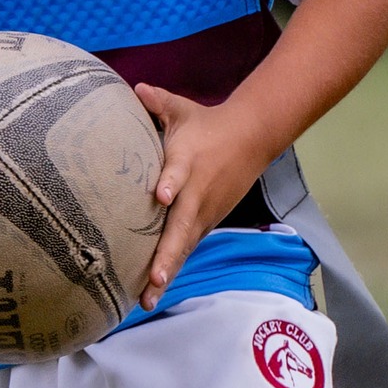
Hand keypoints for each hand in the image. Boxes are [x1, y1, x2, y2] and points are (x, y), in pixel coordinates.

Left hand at [134, 84, 267, 310]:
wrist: (251, 139)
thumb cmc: (207, 125)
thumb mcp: (183, 110)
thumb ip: (158, 102)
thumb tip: (136, 87)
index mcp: (187, 162)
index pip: (178, 173)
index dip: (169, 183)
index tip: (160, 195)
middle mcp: (196, 194)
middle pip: (180, 228)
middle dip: (166, 254)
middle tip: (152, 278)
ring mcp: (202, 214)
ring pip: (182, 248)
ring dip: (166, 273)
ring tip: (146, 300)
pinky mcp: (203, 226)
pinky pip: (184, 251)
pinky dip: (169, 272)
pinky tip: (150, 295)